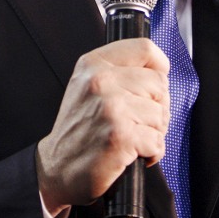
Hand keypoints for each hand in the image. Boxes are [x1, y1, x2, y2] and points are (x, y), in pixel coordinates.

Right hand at [35, 39, 169, 215]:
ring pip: (161, 114)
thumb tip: (161, 69)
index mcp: (94, 63)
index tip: (153, 85)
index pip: (145, 49)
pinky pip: (157, 140)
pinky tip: (133, 153)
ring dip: (154, 132)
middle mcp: (100, 81)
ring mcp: (110, 108)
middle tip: (138, 121)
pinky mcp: (119, 136)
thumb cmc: (80, 128)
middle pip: (160, 83)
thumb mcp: (90, 84)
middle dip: (158, 106)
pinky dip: (152, 151)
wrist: (56, 168)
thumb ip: (121, 69)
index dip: (158, 68)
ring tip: (132, 137)